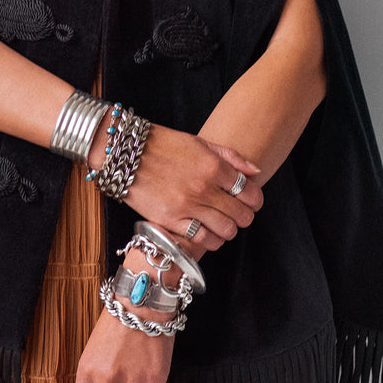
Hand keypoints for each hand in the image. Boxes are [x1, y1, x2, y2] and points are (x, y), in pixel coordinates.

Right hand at [91, 123, 263, 249]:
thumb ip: (230, 157)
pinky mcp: (171, 221)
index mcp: (213, 166)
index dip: (255, 200)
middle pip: (241, 214)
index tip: (251, 202)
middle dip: (245, 216)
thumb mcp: (199, 143)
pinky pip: (201, 240)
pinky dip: (211, 240)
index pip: (248, 191)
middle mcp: (203, 188)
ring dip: (229, 230)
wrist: (126, 154)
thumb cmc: (163, 145)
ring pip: (225, 230)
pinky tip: (209, 233)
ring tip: (224, 224)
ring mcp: (187, 206)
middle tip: (239, 214)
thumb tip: (256, 171)